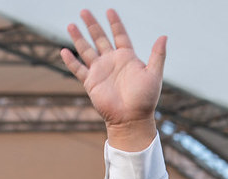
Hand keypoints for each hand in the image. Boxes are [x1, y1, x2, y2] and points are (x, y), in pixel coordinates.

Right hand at [60, 9, 166, 150]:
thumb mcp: (154, 74)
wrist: (132, 119)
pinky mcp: (91, 82)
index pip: (120, 35)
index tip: (110, 10)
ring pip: (86, 50)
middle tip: (84, 10)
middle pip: (99, 38)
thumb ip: (158, 55)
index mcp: (127, 57)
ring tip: (70, 25)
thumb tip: (164, 36)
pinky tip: (64, 51)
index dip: (115, 23)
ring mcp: (100, 71)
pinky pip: (78, 69)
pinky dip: (71, 61)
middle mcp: (112, 61)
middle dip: (92, 25)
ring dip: (78, 38)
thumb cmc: (145, 99)